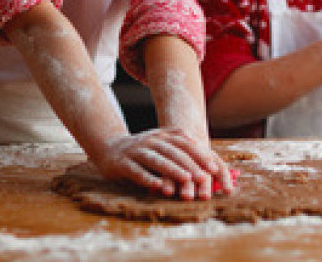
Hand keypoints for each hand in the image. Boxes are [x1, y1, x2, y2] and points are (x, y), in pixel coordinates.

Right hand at [92, 127, 233, 199]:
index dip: (199, 154)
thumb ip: (176, 142)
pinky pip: (136, 171)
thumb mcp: (159, 141)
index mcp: (161, 136)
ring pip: (156, 160)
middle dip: (190, 165)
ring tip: (186, 179)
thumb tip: (201, 146)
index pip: (184, 144)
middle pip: (173, 152)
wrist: (108, 147)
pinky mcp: (122, 163)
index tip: (213, 167)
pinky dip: (148, 178)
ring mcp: (135, 151)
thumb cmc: (141, 149)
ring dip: (172, 169)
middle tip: (204, 178)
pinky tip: (158, 186)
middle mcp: (149, 141)